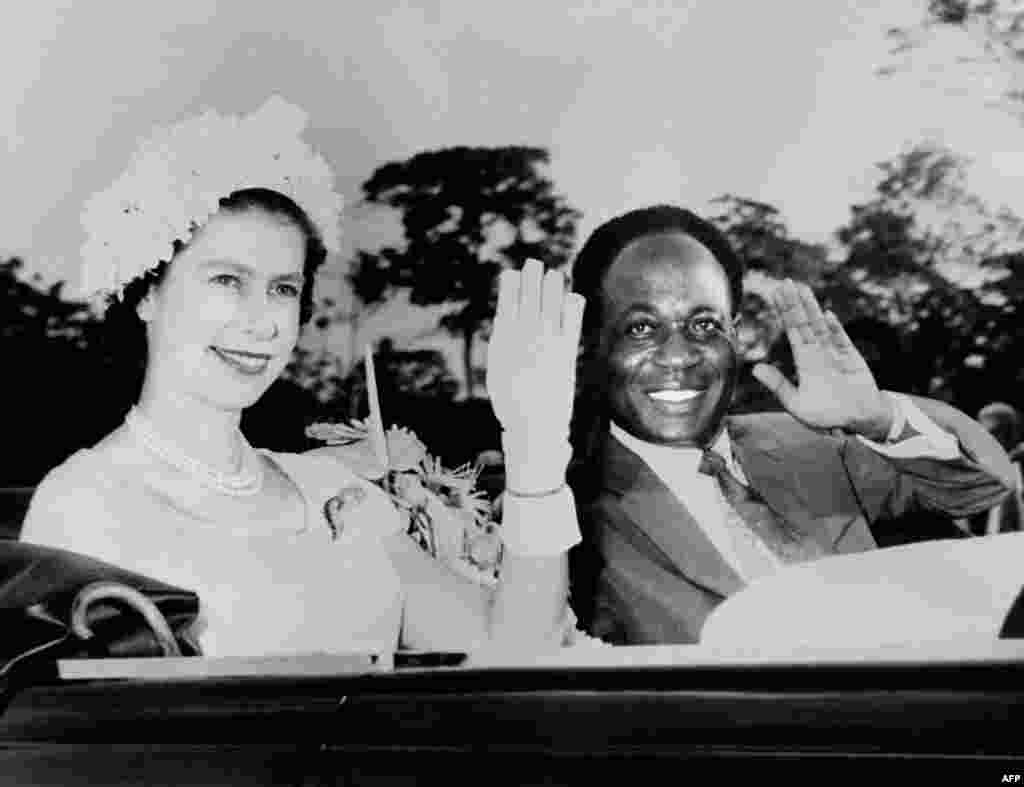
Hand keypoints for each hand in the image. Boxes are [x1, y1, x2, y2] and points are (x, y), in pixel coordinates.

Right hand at [485, 259, 584, 490]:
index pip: (507, 301)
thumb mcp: (497, 371)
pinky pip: (571, 319)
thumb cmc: (511, 403)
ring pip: (551, 301)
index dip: (511, 284)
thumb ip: (502, 346)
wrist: (534, 424)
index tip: (513, 273)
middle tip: (534, 263)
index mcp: (504, 338)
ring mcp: (547, 340)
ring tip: (554, 274)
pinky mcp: (567, 350)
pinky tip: (572, 297)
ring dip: (552, 285)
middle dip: (531, 276)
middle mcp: (525, 334)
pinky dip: (572, 305)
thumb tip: (505, 325)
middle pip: (530, 296)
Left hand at [752, 279, 892, 438]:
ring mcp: (835, 353)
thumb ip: (778, 385)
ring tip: (802, 289)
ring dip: (811, 308)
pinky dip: (834, 329)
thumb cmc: (827, 414)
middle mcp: (818, 352)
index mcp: (804, 361)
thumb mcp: (796, 404)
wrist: (857, 422)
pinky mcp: (852, 359)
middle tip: (785, 282)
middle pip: (804, 323)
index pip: (791, 331)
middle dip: (794, 303)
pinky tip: (826, 316)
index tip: (775, 294)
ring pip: (820, 326)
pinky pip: (842, 341)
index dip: (783, 313)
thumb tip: (755, 368)